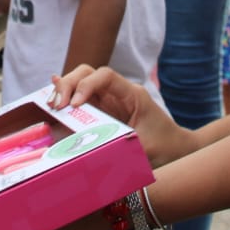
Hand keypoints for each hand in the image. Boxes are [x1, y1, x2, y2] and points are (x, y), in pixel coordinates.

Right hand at [49, 66, 190, 166]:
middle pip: (87, 73)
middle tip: (56, 106)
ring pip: (80, 83)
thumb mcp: (145, 150)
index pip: (105, 76)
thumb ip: (122, 149)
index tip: (74, 106)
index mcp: (132, 95)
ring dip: (64, 91)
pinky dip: (66, 97)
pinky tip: (51, 96)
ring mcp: (109, 102)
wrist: (178, 150)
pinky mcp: (103, 112)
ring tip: (51, 106)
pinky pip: (81, 100)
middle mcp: (118, 94)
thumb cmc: (166, 148)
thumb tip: (93, 156)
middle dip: (68, 85)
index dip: (86, 85)